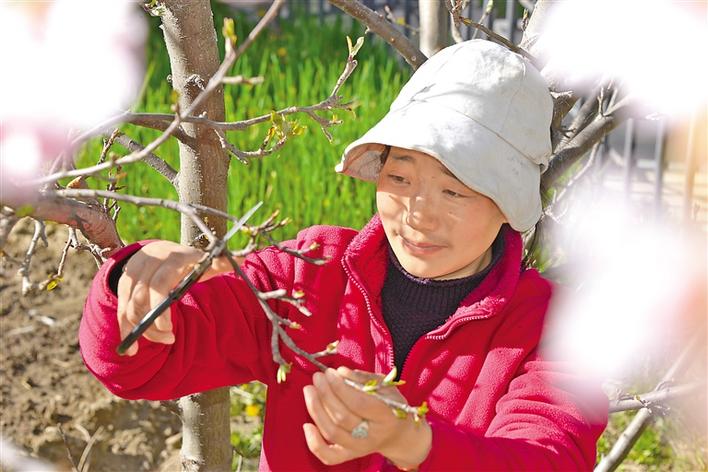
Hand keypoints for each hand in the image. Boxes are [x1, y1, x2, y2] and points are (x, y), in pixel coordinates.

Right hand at [117, 240, 233, 355]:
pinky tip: (131, 350)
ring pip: (130, 306)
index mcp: (172, 256)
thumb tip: (243, 259)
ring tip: (164, 339)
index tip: (170, 331)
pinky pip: (120, 309)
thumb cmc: (190, 261)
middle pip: (142, 298)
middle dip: (154, 324)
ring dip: (142, 329)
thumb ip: (220, 262)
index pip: (160, 284)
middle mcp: (149, 262)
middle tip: (170, 339)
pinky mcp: (123, 284)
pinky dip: (125, 330)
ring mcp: (133, 272)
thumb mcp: (205, 260)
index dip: (161, 309)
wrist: (162, 250)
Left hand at [303, 367, 431, 468]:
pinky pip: (329, 456)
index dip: (340, 387)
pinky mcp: (350, 455)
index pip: (359, 403)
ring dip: (316, 410)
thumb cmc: (391, 404)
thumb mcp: (386, 386)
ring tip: (309, 390)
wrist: (400, 435)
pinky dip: (314, 443)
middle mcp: (373, 436)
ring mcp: (360, 448)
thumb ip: (364, 378)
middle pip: (342, 417)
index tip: (330, 373)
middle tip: (318, 377)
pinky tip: (306, 425)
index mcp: (386, 416)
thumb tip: (341, 372)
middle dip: (325, 394)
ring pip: (332, 433)